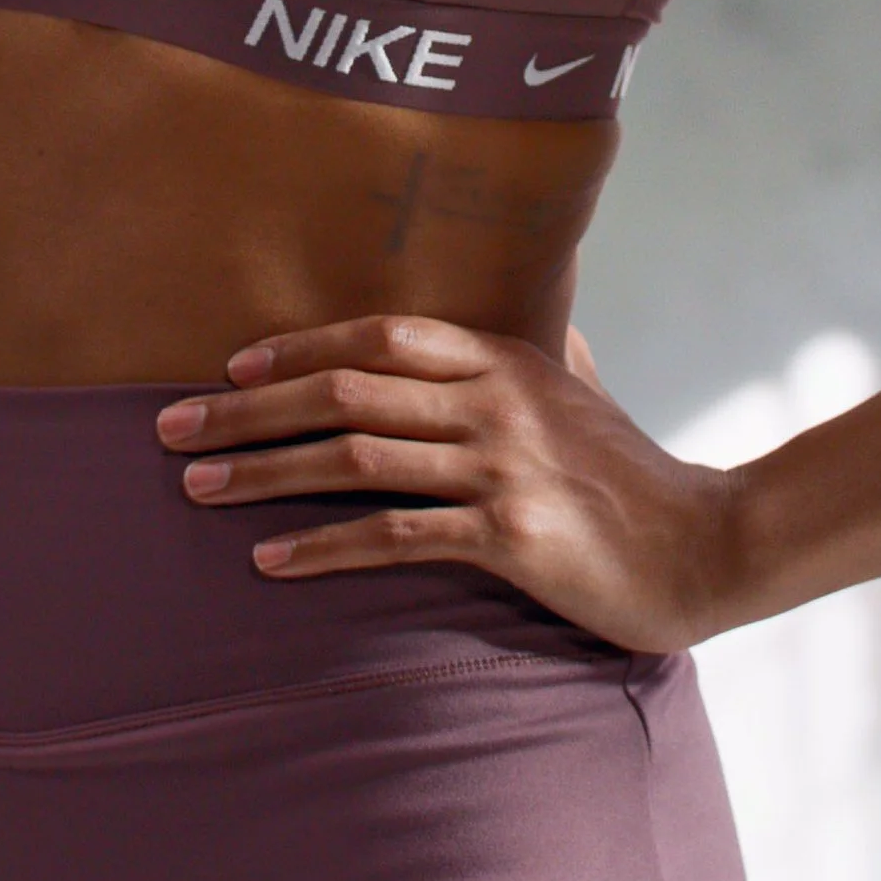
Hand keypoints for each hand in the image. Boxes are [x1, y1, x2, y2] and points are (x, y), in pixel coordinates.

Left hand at [155, 316, 745, 655]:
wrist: (710, 547)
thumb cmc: (635, 478)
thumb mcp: (583, 396)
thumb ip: (540, 356)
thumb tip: (523, 319)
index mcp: (507, 359)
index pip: (379, 335)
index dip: (298, 345)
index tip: (230, 364)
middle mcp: (497, 400)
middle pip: (345, 391)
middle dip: (247, 408)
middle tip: (171, 428)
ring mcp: (504, 465)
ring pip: (355, 458)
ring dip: (264, 472)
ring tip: (197, 488)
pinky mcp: (510, 534)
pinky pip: (394, 535)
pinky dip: (322, 547)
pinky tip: (270, 561)